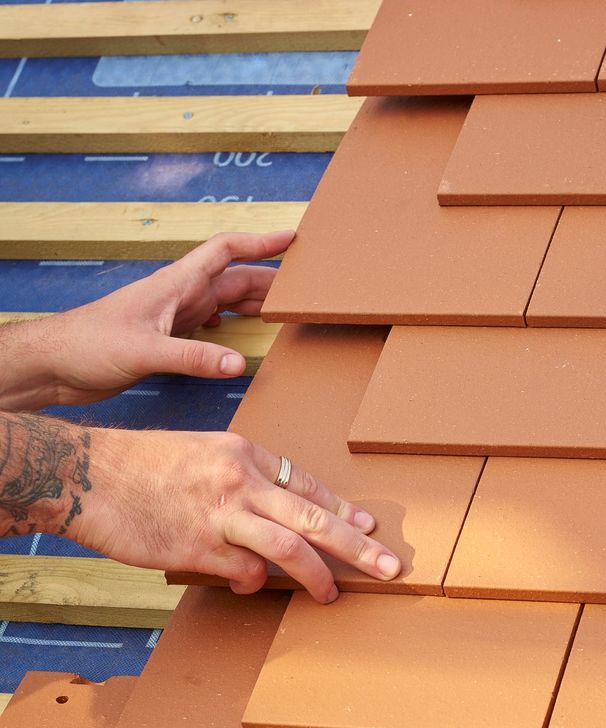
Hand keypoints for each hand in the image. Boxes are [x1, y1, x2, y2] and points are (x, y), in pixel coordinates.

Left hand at [0, 231, 292, 411]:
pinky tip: (239, 342)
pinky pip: (208, 330)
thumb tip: (238, 364)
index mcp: (175, 285)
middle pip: (233, 280)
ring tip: (283, 313)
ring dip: (252, 306)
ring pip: (223, 304)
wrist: (54, 364)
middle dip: (269, 280)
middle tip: (304, 289)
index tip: (291, 239)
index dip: (259, 242)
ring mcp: (172, 318)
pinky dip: (229, 332)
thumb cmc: (88, 345)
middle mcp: (177, 297)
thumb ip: (193, 358)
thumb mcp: (145, 351)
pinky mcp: (165, 341)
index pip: (225, 251)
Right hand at [71, 424, 400, 599]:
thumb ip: (240, 481)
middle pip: (314, 516)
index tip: (369, 527)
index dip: (342, 509)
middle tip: (389, 566)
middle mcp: (240, 480)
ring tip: (332, 594)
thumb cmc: (141, 466)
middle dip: (357, 546)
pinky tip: (245, 585)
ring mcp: (220, 514)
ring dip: (317, 575)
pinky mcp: (198, 546)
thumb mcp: (200, 454)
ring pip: (289, 546)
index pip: (307, 484)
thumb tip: (273, 516)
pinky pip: (243, 572)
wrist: (86, 474)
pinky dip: (251, 583)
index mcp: (244, 453)